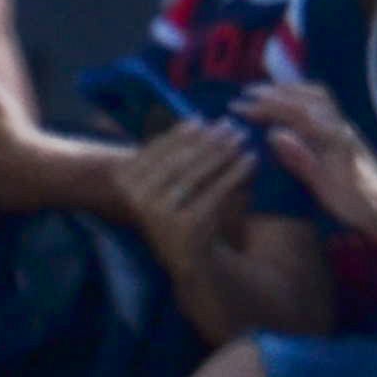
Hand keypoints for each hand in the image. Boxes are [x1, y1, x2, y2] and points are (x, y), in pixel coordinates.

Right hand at [117, 119, 254, 273]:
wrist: (189, 256)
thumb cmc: (180, 208)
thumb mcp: (169, 180)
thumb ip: (177, 153)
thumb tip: (203, 122)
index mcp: (126, 181)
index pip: (157, 148)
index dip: (181, 133)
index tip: (202, 120)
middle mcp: (138, 198)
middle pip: (179, 159)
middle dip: (206, 140)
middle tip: (229, 125)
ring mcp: (161, 214)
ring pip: (197, 173)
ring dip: (222, 151)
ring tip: (241, 137)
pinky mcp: (187, 226)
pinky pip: (216, 191)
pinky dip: (235, 172)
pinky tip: (251, 159)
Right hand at [236, 80, 376, 251]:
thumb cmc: (360, 203)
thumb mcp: (327, 188)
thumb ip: (302, 160)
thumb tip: (273, 133)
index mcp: (333, 136)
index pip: (295, 112)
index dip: (266, 107)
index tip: (239, 106)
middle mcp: (340, 124)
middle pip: (305, 97)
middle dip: (273, 94)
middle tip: (243, 96)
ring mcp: (344, 126)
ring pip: (316, 96)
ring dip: (288, 91)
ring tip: (262, 93)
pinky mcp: (346, 132)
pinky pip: (321, 103)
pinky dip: (301, 96)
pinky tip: (289, 104)